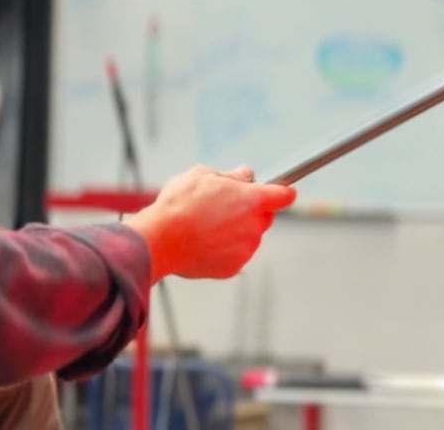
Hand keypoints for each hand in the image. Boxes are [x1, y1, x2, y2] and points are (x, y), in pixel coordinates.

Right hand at [127, 164, 295, 280]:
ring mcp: (245, 250)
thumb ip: (231, 176)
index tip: (282, 191)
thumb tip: (245, 175)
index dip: (282, 191)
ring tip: (206, 225)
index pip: (284, 195)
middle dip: (251, 210)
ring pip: (249, 237)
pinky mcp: (233, 268)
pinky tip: (203, 241)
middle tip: (224, 205)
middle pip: (265, 217)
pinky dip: (224, 249)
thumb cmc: (180, 204)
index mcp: (253, 200)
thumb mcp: (203, 175)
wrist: (159, 240)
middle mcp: (254, 227)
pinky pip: (235, 255)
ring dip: (236, 230)